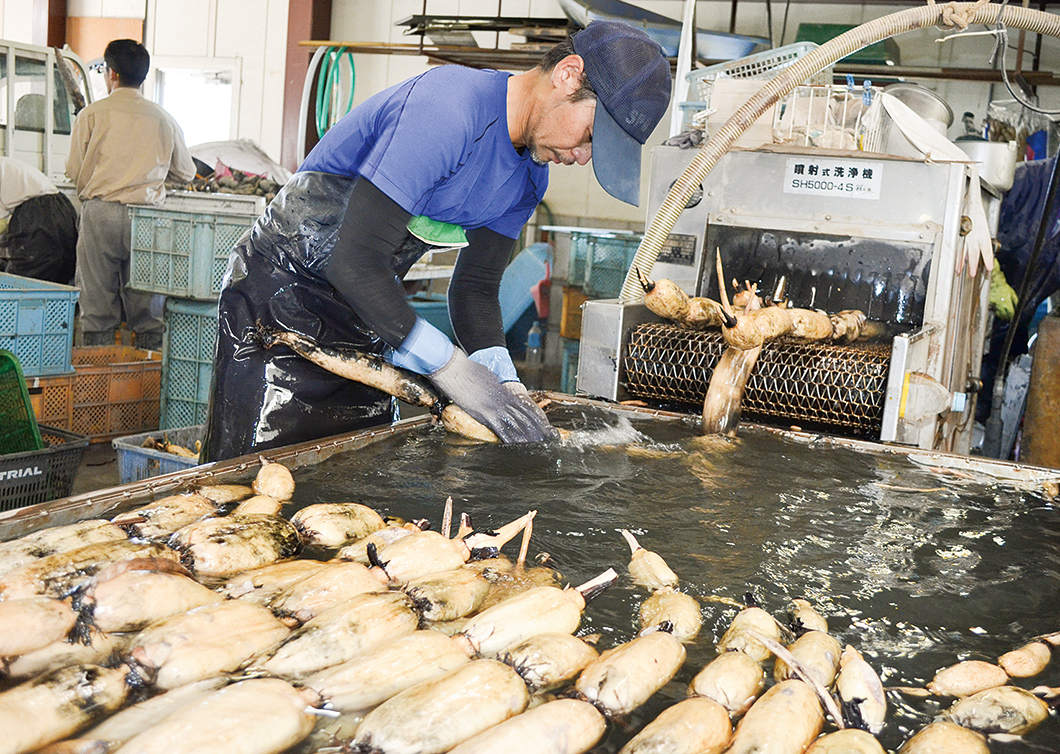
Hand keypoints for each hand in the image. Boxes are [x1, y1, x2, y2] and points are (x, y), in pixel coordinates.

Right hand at [429, 350, 554, 443]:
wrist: (455, 368)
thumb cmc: (468, 370)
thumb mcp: (487, 377)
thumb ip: (494, 385)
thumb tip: (496, 388)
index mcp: (504, 392)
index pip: (525, 407)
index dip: (536, 418)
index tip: (545, 426)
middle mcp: (504, 400)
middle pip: (525, 417)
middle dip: (538, 430)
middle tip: (549, 438)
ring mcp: (495, 407)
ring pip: (518, 425)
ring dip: (529, 436)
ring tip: (540, 445)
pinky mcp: (485, 414)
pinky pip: (502, 429)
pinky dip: (512, 439)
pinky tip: (519, 446)